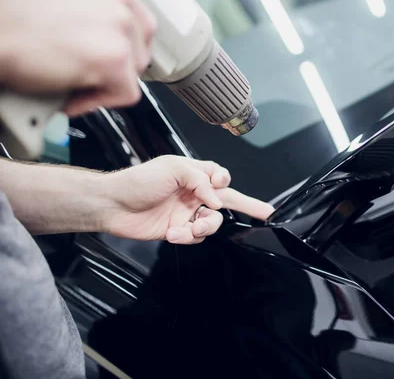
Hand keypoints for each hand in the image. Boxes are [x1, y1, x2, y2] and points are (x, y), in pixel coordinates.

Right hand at [0, 0, 154, 114]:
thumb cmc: (10, 15)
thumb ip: (89, 12)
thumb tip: (100, 38)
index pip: (139, 23)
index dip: (122, 47)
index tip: (108, 58)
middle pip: (140, 49)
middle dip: (118, 67)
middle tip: (90, 74)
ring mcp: (120, 27)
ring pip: (133, 72)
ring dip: (106, 83)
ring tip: (76, 83)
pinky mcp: (115, 58)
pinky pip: (125, 94)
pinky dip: (98, 102)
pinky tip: (72, 96)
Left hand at [101, 156, 274, 244]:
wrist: (114, 205)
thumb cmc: (139, 181)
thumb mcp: (173, 168)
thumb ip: (200, 180)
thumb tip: (216, 199)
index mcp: (194, 174)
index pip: (221, 177)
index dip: (224, 183)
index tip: (219, 187)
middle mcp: (194, 194)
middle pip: (228, 200)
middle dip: (250, 206)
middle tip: (267, 212)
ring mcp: (187, 213)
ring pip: (213, 223)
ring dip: (205, 226)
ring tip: (189, 227)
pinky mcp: (179, 231)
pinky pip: (196, 236)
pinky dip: (187, 236)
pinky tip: (172, 233)